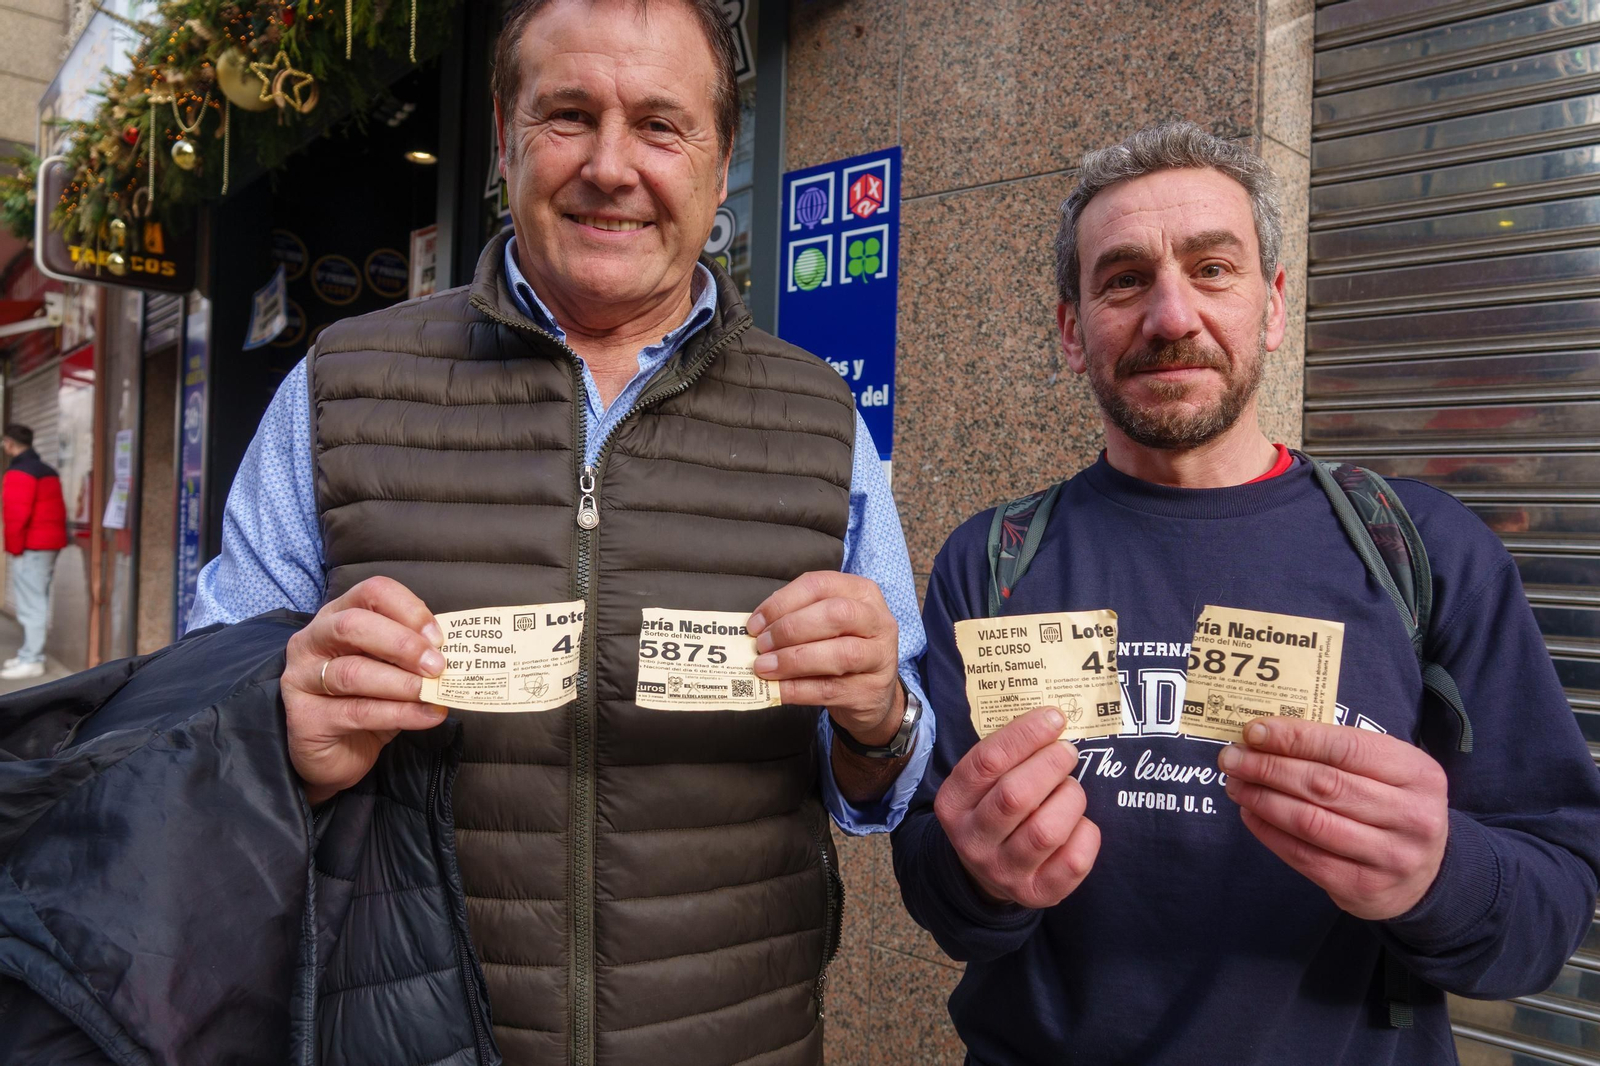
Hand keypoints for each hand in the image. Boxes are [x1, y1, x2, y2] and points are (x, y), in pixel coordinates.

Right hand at [283, 576, 450, 805]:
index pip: (371, 593)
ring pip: (353, 672)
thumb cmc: (368, 699)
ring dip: (402, 683)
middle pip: (353, 626)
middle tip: (437, 665)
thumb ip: (412, 653)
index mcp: (337, 616)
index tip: (438, 637)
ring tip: (433, 693)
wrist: (338, 752)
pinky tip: (428, 716)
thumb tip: (451, 650)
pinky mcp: (306, 718)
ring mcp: (302, 679)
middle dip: (402, 644)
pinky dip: (400, 714)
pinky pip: (357, 712)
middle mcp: (312, 641)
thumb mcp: (392, 668)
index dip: (408, 610)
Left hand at [747, 571, 903, 744]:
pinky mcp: (871, 691)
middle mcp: (878, 621)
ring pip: (839, 654)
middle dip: (790, 629)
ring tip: (764, 667)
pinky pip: (831, 689)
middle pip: (835, 614)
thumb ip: (798, 617)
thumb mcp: (828, 624)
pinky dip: (798, 689)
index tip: (755, 623)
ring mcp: (880, 657)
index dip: (783, 602)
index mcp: (862, 593)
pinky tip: (777, 689)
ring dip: (794, 660)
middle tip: (761, 645)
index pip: (820, 585)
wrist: (873, 693)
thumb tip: (758, 626)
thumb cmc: (842, 648)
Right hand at [934, 707, 1099, 908]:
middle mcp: (973, 841)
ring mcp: (1004, 871)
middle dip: (1051, 764)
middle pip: (1016, 796)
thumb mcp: (984, 781)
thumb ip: (1009, 754)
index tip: (1054, 717)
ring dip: (1069, 798)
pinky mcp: (1037, 893)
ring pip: (1047, 830)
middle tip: (1067, 751)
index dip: (1026, 734)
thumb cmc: (994, 808)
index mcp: (953, 804)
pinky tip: (1078, 823)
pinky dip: (1086, 833)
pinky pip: (1074, 860)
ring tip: (1070, 788)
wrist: (988, 871)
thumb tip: (1053, 720)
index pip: (987, 761)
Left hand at [1220, 719, 1449, 919]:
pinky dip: (1269, 832)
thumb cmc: (1393, 806)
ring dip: (1263, 799)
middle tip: (1232, 758)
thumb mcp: (1388, 770)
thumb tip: (1266, 736)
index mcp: (1418, 774)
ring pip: (1310, 822)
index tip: (1254, 731)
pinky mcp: (1364, 887)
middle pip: (1324, 785)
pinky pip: (1304, 856)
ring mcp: (1390, 856)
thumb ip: (1338, 752)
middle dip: (1269, 768)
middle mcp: (1411, 816)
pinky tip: (1250, 814)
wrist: (1426, 875)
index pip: (1346, 748)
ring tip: (1235, 783)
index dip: (1295, 738)